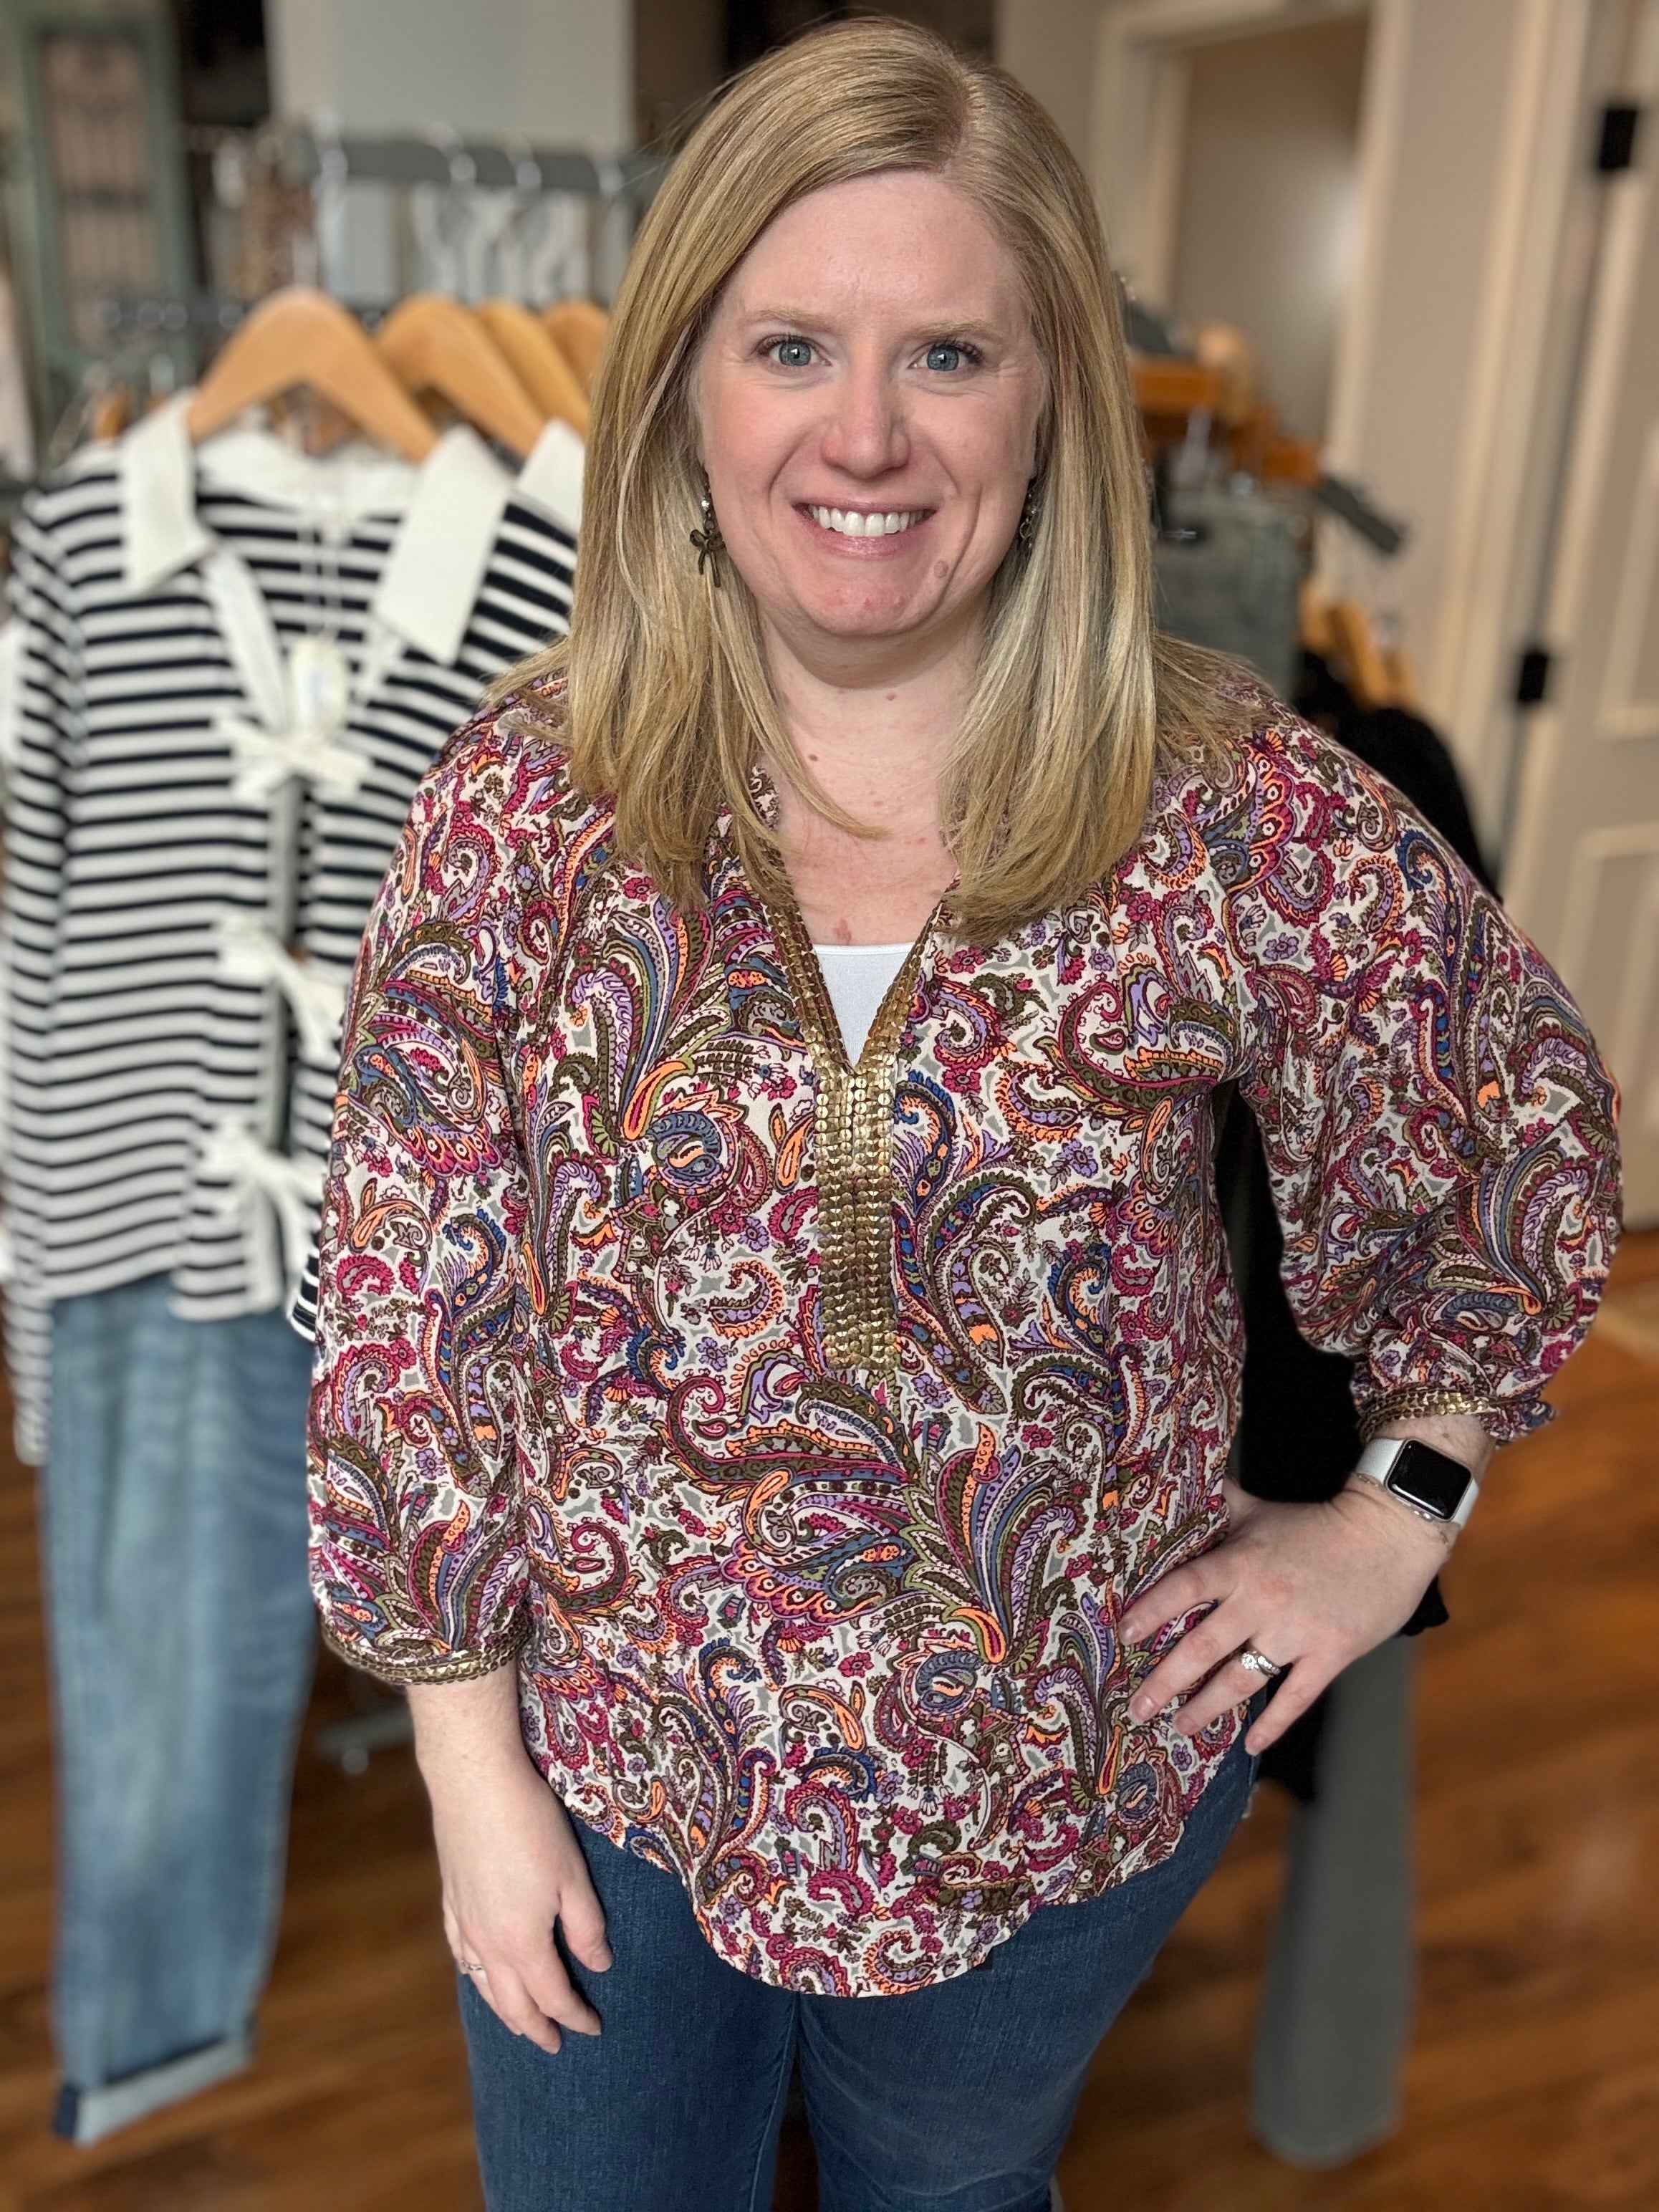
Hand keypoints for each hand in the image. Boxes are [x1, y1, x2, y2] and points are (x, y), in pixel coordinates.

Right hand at [409, 1666, 611, 2053]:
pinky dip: (474, 1975)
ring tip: (519, 2022)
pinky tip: (477, 1972)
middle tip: (555, 2044)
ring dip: (503, 2009)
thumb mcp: (573, 1876)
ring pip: (482, 1984)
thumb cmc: (531, 1826)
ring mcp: (463, 1923)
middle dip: (536, 2027)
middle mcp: (487, 1944)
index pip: (553, 1996)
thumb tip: (598, 1966)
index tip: (593, 2029)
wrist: (474, 1783)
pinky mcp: (449, 1900)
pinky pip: (460, 1954)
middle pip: (512, 2003)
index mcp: (523, 1943)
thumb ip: (586, 1927)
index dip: (575, 2016)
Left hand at [1118, 1474, 1454, 1754]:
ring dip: (1206, 1707)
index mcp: (1240, 1563)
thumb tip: (1177, 1481)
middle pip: (1202, 1648)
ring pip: (1241, 1680)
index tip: (1124, 1634)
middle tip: (1137, 1708)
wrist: (1388, 1535)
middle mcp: (1261, 1601)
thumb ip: (1217, 1503)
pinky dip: (1273, 1725)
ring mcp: (1296, 1633)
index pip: (1185, 1587)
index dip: (1152, 1610)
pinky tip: (1250, 1745)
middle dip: (1165, 1682)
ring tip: (1180, 1727)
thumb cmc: (1316, 1524)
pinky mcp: (1329, 1655)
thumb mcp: (1259, 1510)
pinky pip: (1295, 1698)